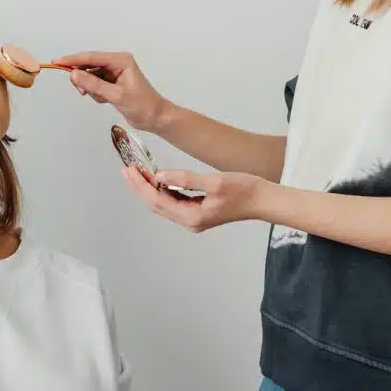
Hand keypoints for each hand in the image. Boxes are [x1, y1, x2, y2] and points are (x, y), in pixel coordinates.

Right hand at [51, 51, 168, 133]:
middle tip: (82, 91)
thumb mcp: (116, 96)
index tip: (58, 61)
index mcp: (121, 60)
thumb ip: (94, 84)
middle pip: (89, 65)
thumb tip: (74, 75)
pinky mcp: (112, 83)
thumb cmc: (143, 106)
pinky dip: (96, 93)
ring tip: (101, 98)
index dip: (74, 59)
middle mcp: (117, 63)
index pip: (92, 57)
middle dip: (83, 78)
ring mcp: (114, 73)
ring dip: (91, 88)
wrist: (155, 118)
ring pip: (90, 76)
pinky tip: (105, 100)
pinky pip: (95, 84)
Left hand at [121, 164, 267, 232]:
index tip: (129, 170)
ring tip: (138, 172)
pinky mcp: (199, 213)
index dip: (141, 185)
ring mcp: (194, 219)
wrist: (263, 200)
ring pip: (164, 204)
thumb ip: (185, 179)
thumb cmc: (244, 190)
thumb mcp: (214, 181)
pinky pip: (174, 203)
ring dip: (150, 189)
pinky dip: (163, 191)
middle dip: (140, 187)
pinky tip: (158, 179)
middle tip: (127, 169)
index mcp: (192, 216)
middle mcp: (190, 221)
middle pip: (156, 204)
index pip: (157, 200)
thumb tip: (160, 176)